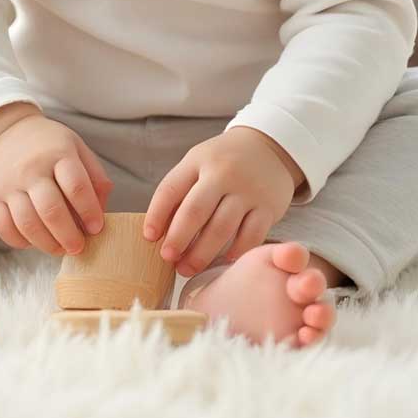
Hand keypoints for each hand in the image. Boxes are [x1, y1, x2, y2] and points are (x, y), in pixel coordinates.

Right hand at [0, 112, 113, 255]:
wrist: (4, 130)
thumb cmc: (48, 145)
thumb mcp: (76, 148)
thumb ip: (95, 177)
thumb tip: (101, 212)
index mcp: (58, 153)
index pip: (76, 187)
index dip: (89, 212)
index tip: (96, 228)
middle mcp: (31, 168)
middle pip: (51, 210)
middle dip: (69, 236)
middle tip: (78, 247)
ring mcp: (8, 184)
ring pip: (27, 224)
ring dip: (47, 244)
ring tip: (60, 249)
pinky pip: (4, 228)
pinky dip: (21, 242)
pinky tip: (34, 241)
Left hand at [142, 127, 301, 276]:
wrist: (268, 148)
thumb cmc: (224, 162)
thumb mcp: (198, 163)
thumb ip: (180, 191)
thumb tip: (159, 232)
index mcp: (199, 161)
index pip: (170, 189)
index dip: (156, 215)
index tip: (149, 237)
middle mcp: (223, 174)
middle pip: (195, 211)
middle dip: (178, 238)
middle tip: (167, 258)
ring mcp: (248, 191)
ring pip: (222, 228)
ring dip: (202, 253)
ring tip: (187, 268)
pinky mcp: (269, 207)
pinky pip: (251, 236)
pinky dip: (236, 252)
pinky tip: (223, 262)